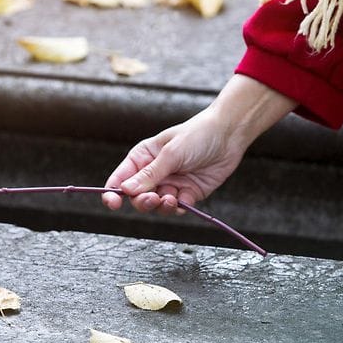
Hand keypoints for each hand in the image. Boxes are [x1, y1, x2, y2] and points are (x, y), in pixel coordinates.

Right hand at [102, 108, 244, 214]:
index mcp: (143, 158)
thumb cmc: (196, 135)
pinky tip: (184, 198)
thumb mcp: (170, 154)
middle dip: (143, 201)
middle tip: (153, 198)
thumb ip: (149, 175)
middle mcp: (154, 173)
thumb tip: (125, 190)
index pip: (121, 179)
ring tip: (170, 199)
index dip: (113, 193)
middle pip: (138, 197)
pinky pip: (177, 207)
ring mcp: (171, 183)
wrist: (228, 135)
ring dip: (161, 206)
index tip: (113, 203)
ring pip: (157, 205)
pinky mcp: (188, 193)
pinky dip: (179, 207)